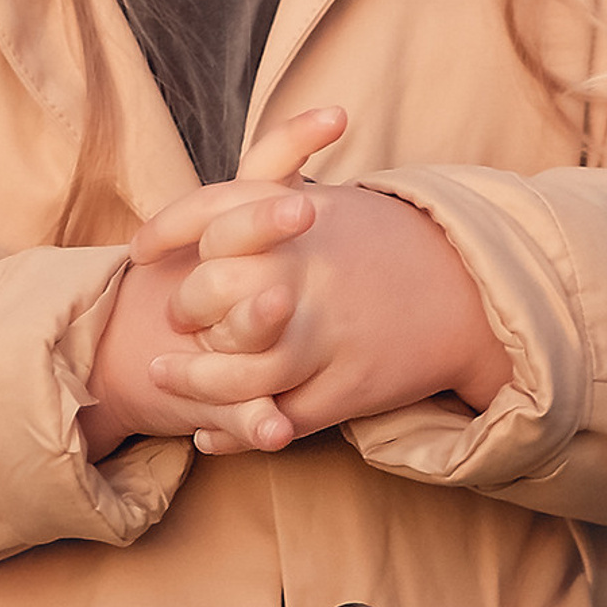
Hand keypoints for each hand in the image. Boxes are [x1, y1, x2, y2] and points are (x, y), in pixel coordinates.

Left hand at [127, 107, 514, 457]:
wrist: (466, 287)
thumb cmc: (385, 240)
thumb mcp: (330, 195)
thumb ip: (271, 174)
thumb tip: (211, 199)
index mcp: (298, 214)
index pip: (208, 211)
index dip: (166, 230)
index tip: (140, 250)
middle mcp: (307, 268)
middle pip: (212, 290)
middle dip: (184, 307)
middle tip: (171, 317)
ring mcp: (326, 331)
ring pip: (238, 368)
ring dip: (195, 381)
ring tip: (165, 379)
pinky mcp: (346, 385)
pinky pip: (279, 415)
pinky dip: (240, 428)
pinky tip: (212, 432)